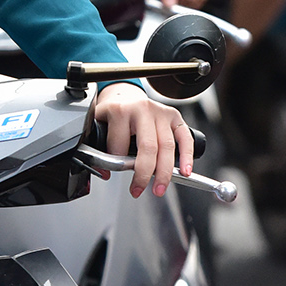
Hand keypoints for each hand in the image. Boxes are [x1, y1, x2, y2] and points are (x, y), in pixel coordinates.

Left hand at [92, 83, 192, 197]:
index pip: (119, 143)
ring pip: (166, 146)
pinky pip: (185, 138)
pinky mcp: (174, 116)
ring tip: (159, 188)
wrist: (125, 96)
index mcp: (120, 110)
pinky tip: (185, 171)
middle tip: (138, 190)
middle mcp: (142, 109)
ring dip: (164, 172)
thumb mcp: (99, 124)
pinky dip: (187, 156)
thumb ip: (98, 147)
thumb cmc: (114, 114)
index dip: (116, 163)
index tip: (113, 173)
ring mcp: (160, 112)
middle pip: (148, 147)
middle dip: (144, 173)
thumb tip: (105, 172)